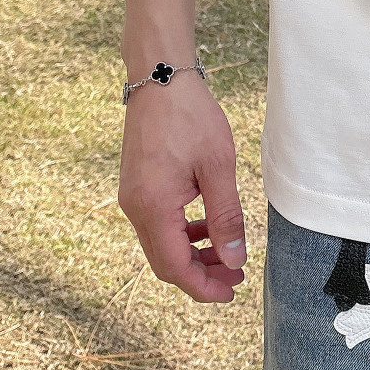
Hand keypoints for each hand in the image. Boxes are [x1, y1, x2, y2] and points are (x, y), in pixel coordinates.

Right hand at [118, 69, 247, 302]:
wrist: (160, 78)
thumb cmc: (191, 117)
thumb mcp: (218, 167)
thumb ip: (226, 215)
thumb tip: (234, 257)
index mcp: (153, 207)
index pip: (175, 267)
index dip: (203, 286)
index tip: (232, 291)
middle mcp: (135, 208)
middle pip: (165, 261)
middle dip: (201, 274)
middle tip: (236, 274)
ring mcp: (132, 197)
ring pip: (161, 243)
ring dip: (193, 254)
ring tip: (228, 252)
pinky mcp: (137, 186)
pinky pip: (158, 223)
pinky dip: (183, 232)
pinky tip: (207, 225)